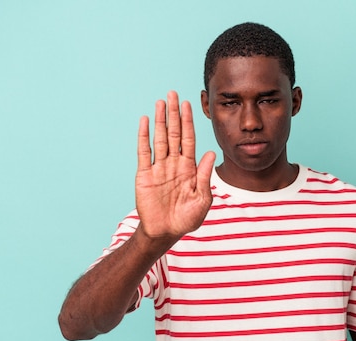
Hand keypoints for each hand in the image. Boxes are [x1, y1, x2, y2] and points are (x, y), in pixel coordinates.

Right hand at [135, 91, 215, 241]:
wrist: (165, 232)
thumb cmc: (186, 219)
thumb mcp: (202, 199)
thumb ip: (205, 176)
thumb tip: (212, 153)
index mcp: (189, 168)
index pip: (189, 139)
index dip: (189, 122)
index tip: (189, 104)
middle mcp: (174, 164)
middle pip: (174, 133)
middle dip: (174, 114)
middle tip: (174, 93)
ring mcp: (159, 167)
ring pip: (160, 138)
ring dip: (160, 120)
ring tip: (161, 102)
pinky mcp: (144, 174)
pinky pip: (144, 152)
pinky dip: (144, 136)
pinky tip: (145, 121)